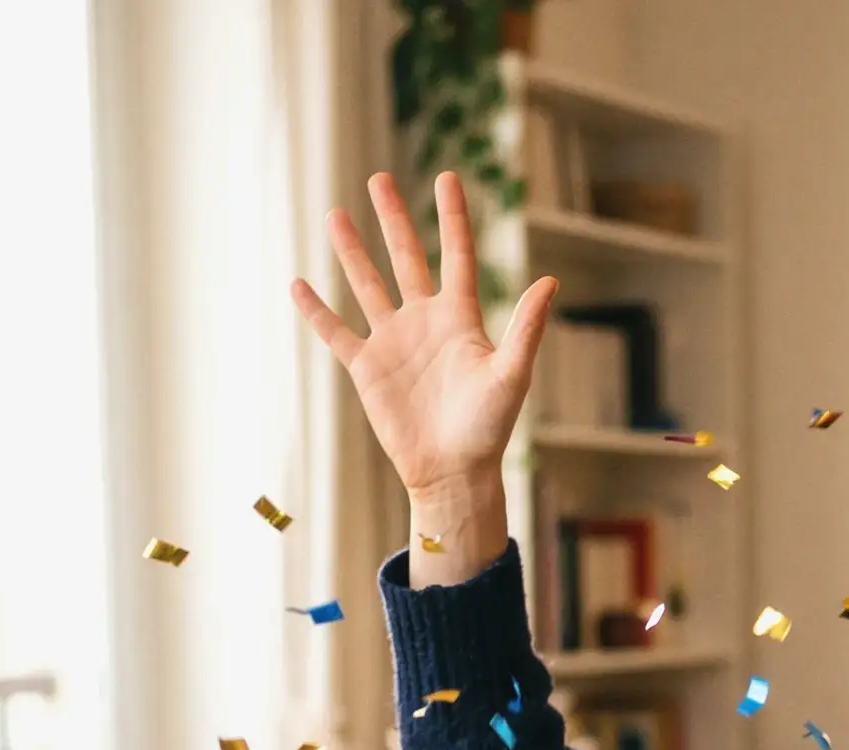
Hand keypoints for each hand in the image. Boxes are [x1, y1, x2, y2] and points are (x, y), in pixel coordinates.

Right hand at [290, 171, 557, 570]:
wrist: (452, 472)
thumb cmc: (488, 428)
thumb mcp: (510, 374)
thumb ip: (526, 327)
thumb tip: (550, 281)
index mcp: (461, 319)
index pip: (456, 255)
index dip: (452, 217)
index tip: (447, 177)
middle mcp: (425, 322)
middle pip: (406, 258)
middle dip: (393, 219)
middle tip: (379, 178)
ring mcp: (393, 343)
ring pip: (368, 285)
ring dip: (352, 252)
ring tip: (336, 214)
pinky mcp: (367, 369)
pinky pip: (337, 332)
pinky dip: (316, 311)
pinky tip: (298, 284)